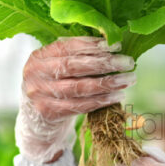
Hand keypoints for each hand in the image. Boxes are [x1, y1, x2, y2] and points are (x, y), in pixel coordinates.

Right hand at [15, 36, 135, 163]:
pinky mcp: (49, 113)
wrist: (38, 120)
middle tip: (128, 62)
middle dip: (104, 63)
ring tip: (128, 79)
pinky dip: (102, 100)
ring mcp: (40, 94)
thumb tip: (113, 45)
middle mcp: (36, 74)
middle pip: (74, 66)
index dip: (93, 45)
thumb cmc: (56, 87)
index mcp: (39, 56)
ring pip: (80, 87)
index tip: (116, 45)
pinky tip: (118, 96)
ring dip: (108, 83)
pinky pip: (81, 106)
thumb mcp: (58, 67)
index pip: (68, 47)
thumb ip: (77, 56)